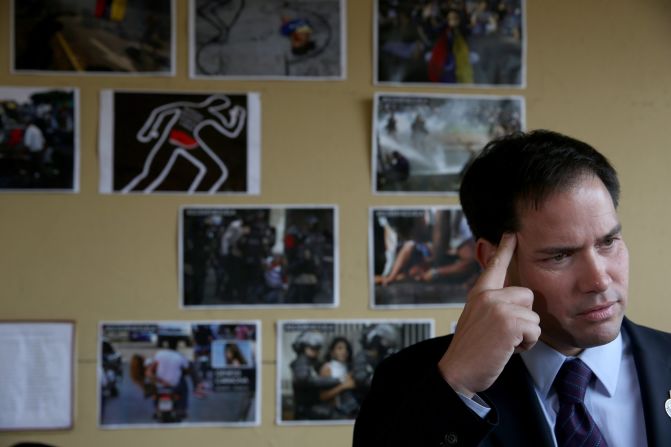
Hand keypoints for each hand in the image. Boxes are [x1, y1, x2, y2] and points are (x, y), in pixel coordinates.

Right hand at [437, 233, 539, 396]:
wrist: (458, 372)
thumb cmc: (472, 351)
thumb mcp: (477, 320)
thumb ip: (492, 305)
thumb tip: (516, 300)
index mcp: (478, 294)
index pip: (494, 266)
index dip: (504, 249)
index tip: (511, 233)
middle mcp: (486, 295)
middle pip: (527, 295)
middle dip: (524, 317)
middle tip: (503, 335)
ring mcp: (497, 307)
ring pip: (534, 315)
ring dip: (525, 334)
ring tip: (504, 343)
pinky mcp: (508, 322)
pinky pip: (535, 330)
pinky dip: (527, 344)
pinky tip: (508, 349)